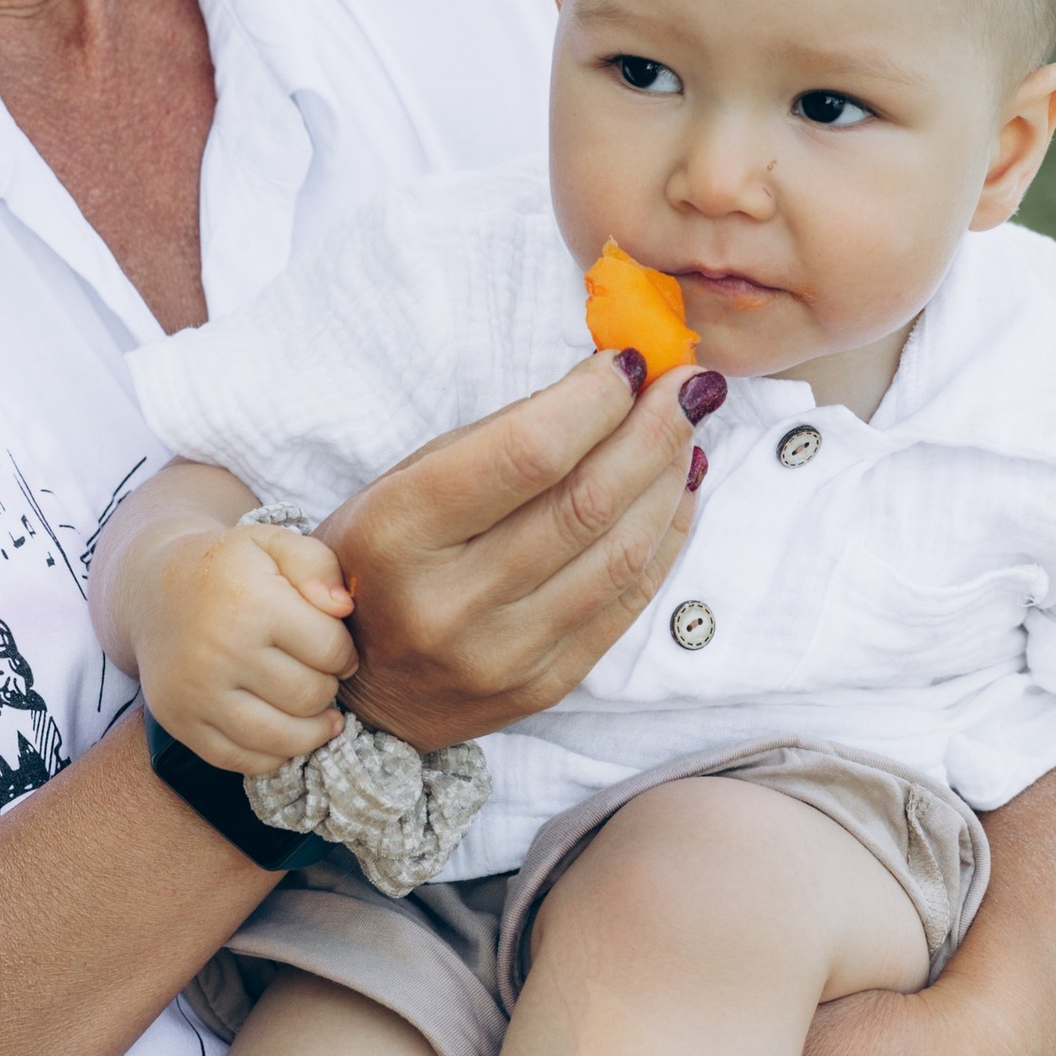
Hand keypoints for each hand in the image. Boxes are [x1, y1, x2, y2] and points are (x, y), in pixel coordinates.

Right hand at [129, 517, 354, 776]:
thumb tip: (344, 609)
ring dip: (311, 731)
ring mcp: (195, 693)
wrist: (153, 588)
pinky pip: (242, 761)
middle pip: (309, 696)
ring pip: (280, 738)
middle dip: (327, 690)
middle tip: (320, 677)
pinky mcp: (179, 722)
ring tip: (319, 716)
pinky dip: (273, 755)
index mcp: (252, 603)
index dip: (346, 654)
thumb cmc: (228, 567)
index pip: (330, 650)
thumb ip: (318, 566)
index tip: (338, 651)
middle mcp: (220, 652)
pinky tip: (283, 732)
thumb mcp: (273, 543)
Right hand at [327, 351, 710, 749]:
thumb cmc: (381, 562)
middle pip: (585, 503)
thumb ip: (495, 439)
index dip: (594, 402)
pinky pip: (627, 603)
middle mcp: (449, 603)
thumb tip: (604, 387)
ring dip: (667, 479)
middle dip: (652, 431)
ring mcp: (501, 654)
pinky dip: (664, 538)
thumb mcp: (402, 485)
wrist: (366, 692)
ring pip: (619, 554)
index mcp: (398, 534)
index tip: (630, 364)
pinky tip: (677, 491)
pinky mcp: (544, 685)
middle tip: (689, 384)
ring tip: (689, 430)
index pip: (524, 455)